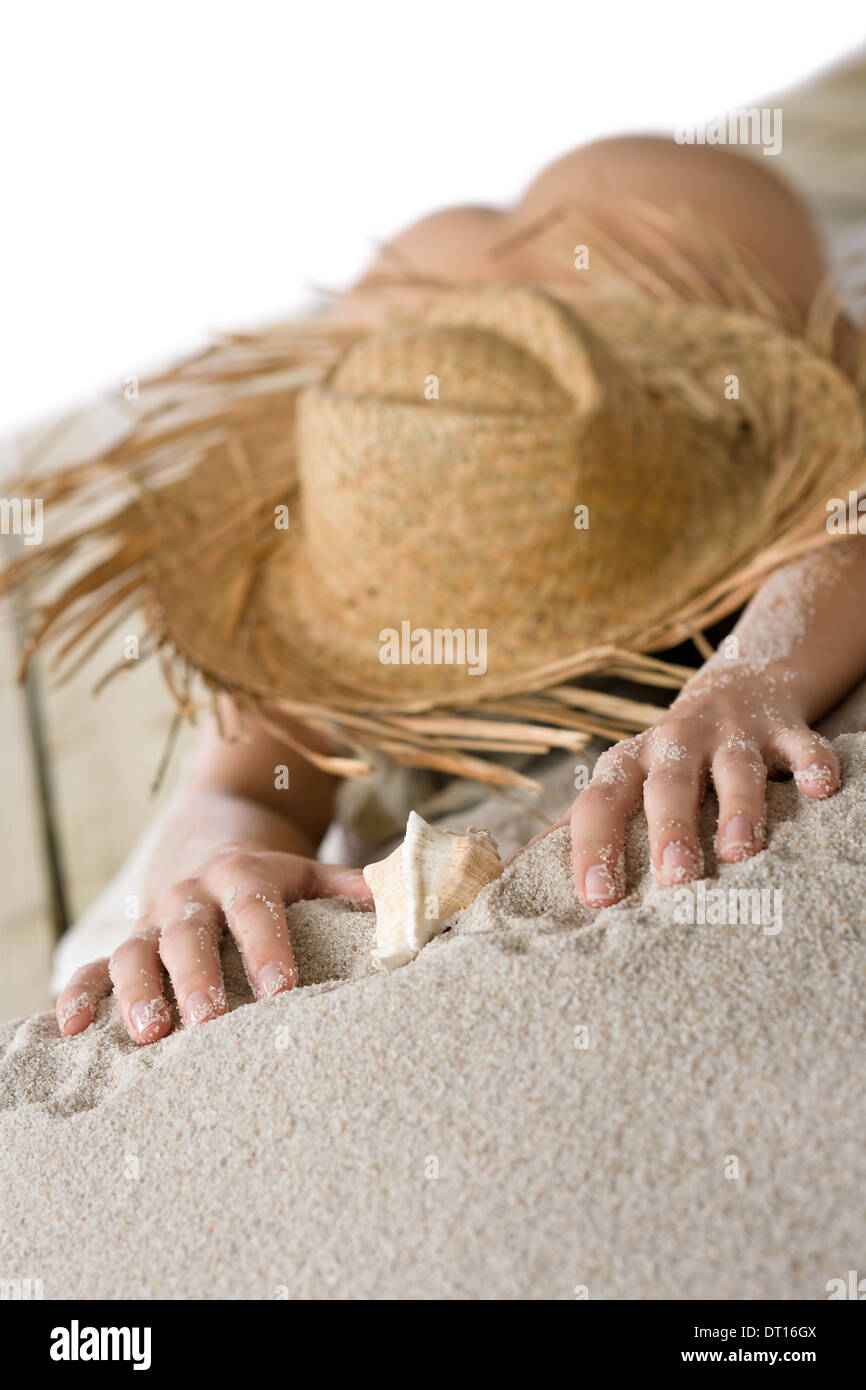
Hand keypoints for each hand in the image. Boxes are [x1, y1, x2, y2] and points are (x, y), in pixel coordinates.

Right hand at [56, 850, 371, 1043]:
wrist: (208, 845)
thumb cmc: (272, 879)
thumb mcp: (307, 872)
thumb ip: (349, 887)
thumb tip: (397, 900)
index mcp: (243, 876)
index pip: (256, 908)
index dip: (268, 945)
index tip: (282, 988)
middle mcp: (191, 897)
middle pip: (189, 933)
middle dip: (197, 977)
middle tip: (209, 1022)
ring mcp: (152, 922)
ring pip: (137, 952)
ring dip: (139, 992)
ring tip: (151, 1034)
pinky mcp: (124, 945)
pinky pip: (94, 968)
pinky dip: (80, 996)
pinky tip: (75, 1030)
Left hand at [539, 670, 838, 906]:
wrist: (737, 688)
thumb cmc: (665, 761)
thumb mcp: (620, 785)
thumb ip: (578, 829)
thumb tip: (509, 875)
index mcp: (626, 765)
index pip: (600, 804)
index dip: (595, 848)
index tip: (597, 897)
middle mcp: (673, 745)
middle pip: (666, 784)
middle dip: (669, 829)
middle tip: (676, 879)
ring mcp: (730, 734)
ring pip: (733, 767)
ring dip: (737, 805)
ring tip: (740, 851)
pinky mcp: (783, 727)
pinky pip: (801, 743)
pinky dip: (813, 764)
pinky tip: (823, 790)